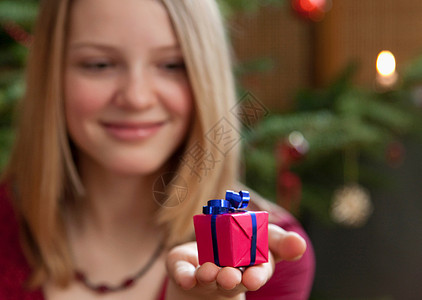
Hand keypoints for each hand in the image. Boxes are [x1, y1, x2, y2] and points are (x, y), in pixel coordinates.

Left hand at [165, 224, 305, 299]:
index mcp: (251, 268)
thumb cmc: (238, 248)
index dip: (257, 275)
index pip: (259, 272)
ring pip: (209, 280)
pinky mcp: (185, 272)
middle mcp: (230, 276)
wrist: (204, 262)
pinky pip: (183, 275)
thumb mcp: (262, 239)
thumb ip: (279, 241)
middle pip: (234, 280)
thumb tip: (299, 244)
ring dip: (210, 276)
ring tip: (209, 272)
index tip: (255, 277)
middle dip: (233, 280)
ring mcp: (206, 276)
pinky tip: (186, 277)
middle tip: (230, 278)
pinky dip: (185, 276)